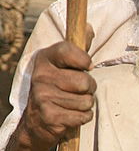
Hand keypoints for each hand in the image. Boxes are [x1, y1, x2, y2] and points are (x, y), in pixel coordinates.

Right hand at [20, 36, 95, 150]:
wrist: (37, 122)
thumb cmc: (57, 89)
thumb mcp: (63, 66)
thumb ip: (78, 48)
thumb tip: (88, 28)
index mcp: (44, 58)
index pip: (68, 50)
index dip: (84, 60)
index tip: (87, 66)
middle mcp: (41, 76)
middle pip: (85, 81)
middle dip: (89, 89)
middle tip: (78, 91)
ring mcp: (43, 96)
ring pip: (87, 101)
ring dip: (86, 105)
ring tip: (73, 104)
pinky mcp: (50, 116)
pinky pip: (83, 116)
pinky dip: (83, 118)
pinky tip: (71, 116)